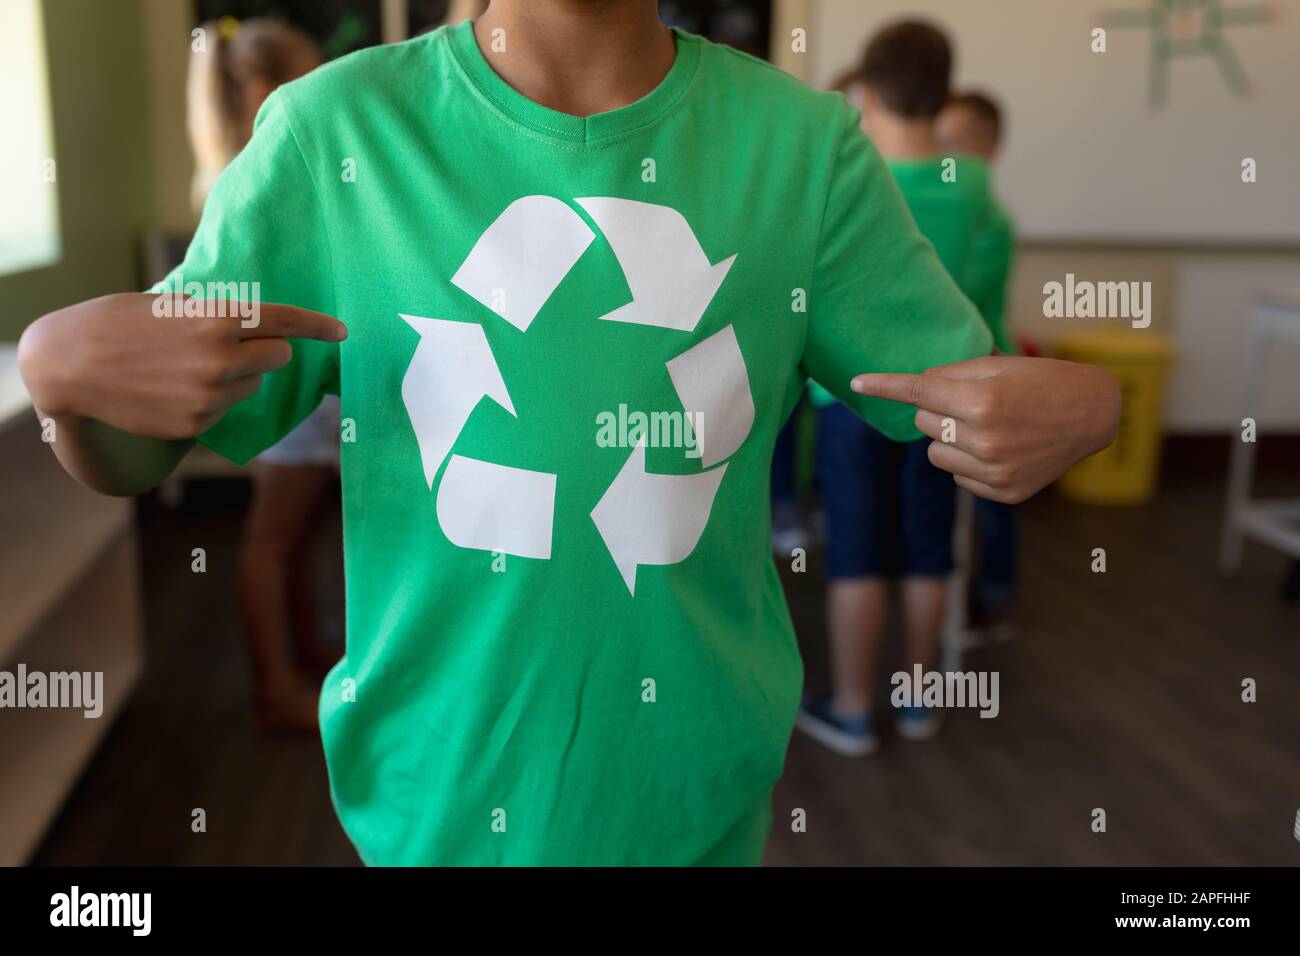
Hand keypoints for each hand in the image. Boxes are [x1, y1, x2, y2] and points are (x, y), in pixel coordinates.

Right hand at [19, 293, 346, 439]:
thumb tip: (260, 325)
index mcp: (217, 319)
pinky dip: (214, 398)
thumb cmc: (118, 323)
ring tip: (189, 366)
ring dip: (238, 375)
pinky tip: (176, 389)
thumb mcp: (173, 306)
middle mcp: (221, 359)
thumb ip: (219, 315)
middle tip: (235, 344)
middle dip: (267, 349)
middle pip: (278, 357)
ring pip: (253, 384)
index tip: (341, 332)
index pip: (284, 322)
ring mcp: (210, 396)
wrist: (69, 365)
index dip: (318, 326)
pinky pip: (228, 408)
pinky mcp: (198, 423)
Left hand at [851, 355, 1120, 502]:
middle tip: (973, 401)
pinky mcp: (1003, 492)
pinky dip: (969, 461)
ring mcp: (995, 471)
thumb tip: (912, 389)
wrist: (1093, 414)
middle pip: (923, 424)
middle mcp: (987, 440)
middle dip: (938, 410)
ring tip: (987, 426)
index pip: (919, 393)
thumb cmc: (1042, 381)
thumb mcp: (998, 366)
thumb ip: (950, 376)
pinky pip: (958, 476)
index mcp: (984, 402)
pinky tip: (1000, 448)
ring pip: (936, 454)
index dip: (885, 385)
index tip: (858, 381)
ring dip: (949, 438)